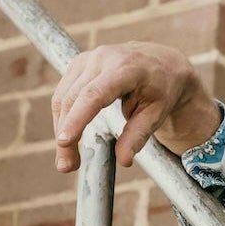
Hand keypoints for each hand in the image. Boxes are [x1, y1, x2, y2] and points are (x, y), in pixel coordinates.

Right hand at [51, 41, 220, 171]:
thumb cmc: (163, 89)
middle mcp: (103, 59)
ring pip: (63, 97)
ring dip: (61, 129)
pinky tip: (70, 137)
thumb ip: (138, 135)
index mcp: (126, 68)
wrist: (162, 62)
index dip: (77, 118)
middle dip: (66, 134)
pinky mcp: (79, 64)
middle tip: (67, 166)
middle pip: (73, 99)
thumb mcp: (157, 113)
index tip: (65, 141)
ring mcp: (88, 59)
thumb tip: (124, 161)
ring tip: (68, 159)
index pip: (94, 95)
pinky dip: (65, 117)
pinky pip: (64, 93)